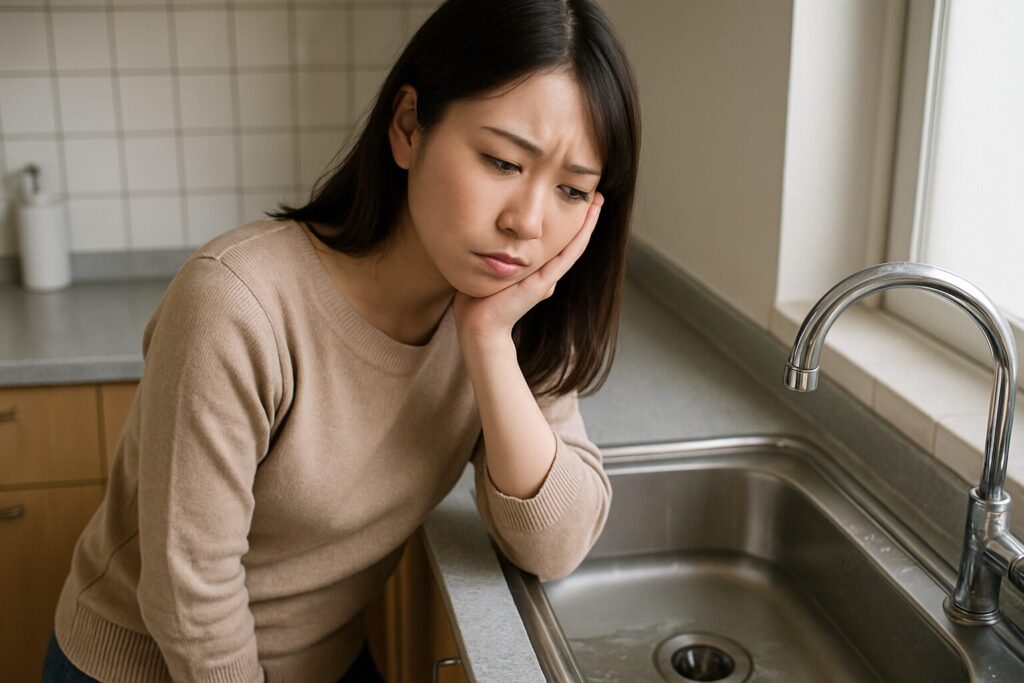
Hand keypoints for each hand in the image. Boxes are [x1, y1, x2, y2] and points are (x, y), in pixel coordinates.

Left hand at [453, 191, 604, 343]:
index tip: (576, 199)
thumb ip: (498, 261)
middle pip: (569, 240)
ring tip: (597, 201)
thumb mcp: (490, 271)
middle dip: (583, 217)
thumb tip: (497, 247)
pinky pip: (567, 255)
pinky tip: (588, 219)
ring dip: (588, 223)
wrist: (479, 327)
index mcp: (533, 270)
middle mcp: (544, 273)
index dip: (567, 221)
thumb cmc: (477, 300)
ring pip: (573, 245)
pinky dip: (580, 237)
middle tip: (596, 195)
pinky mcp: (544, 282)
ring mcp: (546, 278)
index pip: (555, 241)